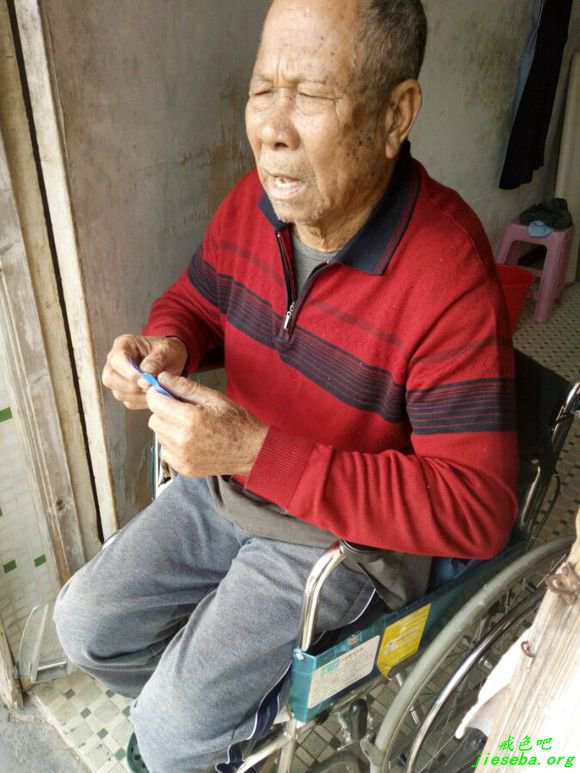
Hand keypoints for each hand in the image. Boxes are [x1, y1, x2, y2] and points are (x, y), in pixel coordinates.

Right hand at [102, 335, 187, 409]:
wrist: (172, 360)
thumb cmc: (167, 351)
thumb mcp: (166, 350)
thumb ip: (156, 361)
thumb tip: (146, 375)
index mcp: (124, 345)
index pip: (117, 360)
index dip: (129, 372)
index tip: (146, 380)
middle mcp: (116, 362)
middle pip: (110, 378)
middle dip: (132, 386)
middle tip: (151, 386)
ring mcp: (118, 378)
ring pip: (119, 393)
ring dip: (139, 396)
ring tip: (155, 389)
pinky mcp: (125, 392)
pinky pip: (129, 402)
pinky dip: (143, 402)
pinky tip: (154, 395)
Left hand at [146, 371, 267, 476]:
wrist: (252, 451)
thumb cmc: (237, 422)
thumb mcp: (213, 398)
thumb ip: (185, 387)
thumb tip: (162, 378)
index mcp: (189, 419)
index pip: (154, 402)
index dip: (158, 394)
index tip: (165, 393)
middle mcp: (181, 440)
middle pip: (154, 420)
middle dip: (163, 411)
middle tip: (182, 410)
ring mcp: (181, 457)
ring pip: (159, 435)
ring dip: (168, 428)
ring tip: (189, 426)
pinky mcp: (182, 468)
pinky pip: (165, 451)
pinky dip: (173, 444)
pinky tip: (190, 440)